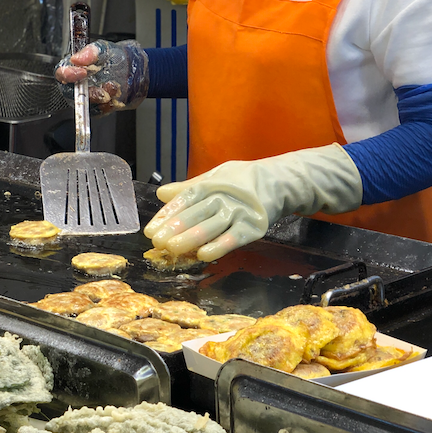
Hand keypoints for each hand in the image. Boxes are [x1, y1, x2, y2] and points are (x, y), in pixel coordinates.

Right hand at [54, 39, 148, 113]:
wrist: (135, 70)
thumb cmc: (117, 58)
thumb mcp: (104, 49)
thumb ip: (90, 52)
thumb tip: (76, 59)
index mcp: (74, 68)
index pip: (61, 73)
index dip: (68, 74)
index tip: (83, 71)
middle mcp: (77, 84)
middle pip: (71, 93)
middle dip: (89, 92)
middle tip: (102, 89)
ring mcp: (87, 97)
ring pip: (85, 105)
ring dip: (101, 98)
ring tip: (114, 88)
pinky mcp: (97, 108)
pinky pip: (97, 112)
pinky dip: (108, 106)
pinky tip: (116, 96)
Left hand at [143, 144, 362, 261]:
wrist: (280, 181)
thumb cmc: (242, 181)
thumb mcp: (214, 177)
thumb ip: (188, 188)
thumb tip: (161, 193)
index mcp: (210, 185)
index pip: (184, 200)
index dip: (167, 215)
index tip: (150, 230)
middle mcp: (223, 197)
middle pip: (196, 213)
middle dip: (175, 228)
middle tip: (157, 241)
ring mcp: (239, 212)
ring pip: (212, 226)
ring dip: (192, 238)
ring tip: (173, 248)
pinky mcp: (254, 226)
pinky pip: (234, 237)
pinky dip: (219, 246)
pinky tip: (203, 255)